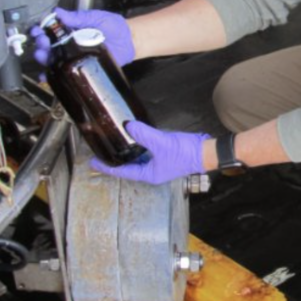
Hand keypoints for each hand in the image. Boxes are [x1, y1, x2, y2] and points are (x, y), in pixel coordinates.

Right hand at [30, 7, 134, 67]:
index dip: (41, 30)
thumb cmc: (113, 27)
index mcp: (70, 29)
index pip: (50, 30)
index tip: (38, 30)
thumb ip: (77, 17)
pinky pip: (64, 73)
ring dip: (43, 59)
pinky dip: (52, 76)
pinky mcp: (80, 68)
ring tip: (43, 56)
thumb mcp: (95, 17)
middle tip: (43, 42)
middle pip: (48, 46)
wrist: (129, 41)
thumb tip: (58, 12)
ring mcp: (74, 57)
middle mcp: (69, 43)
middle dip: (41, 44)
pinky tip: (46, 76)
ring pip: (52, 60)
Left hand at [89, 120, 209, 184]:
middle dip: (116, 160)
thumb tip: (128, 126)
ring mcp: (159, 164)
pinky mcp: (164, 156)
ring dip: (127, 153)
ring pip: (137, 160)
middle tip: (102, 152)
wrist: (206, 152)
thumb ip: (144, 135)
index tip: (94, 163)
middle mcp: (152, 171)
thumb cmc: (186, 153)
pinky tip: (135, 139)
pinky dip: (138, 147)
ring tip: (115, 145)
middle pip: (128, 167)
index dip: (108, 167)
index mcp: (149, 174)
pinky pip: (146, 153)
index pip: (123, 172)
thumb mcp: (161, 143)